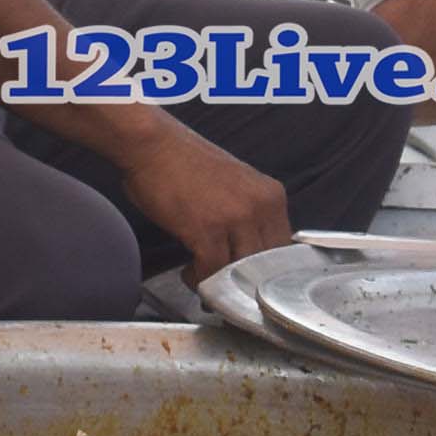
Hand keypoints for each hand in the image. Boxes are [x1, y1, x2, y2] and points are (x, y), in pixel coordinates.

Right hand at [109, 120, 294, 283]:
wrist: (152, 144)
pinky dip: (199, 280)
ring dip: (221, 284)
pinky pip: (211, 272)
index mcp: (271, 195)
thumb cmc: (183, 162)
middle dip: (245, 284)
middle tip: (227, 290)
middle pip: (265, 266)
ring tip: (205, 280)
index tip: (249, 282)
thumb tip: (249, 252)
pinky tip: (189, 272)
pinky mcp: (206, 230)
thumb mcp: (236, 185)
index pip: (283, 250)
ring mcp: (235, 218)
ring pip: (240, 273)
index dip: (264, 272)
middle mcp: (260, 206)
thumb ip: (249, 214)